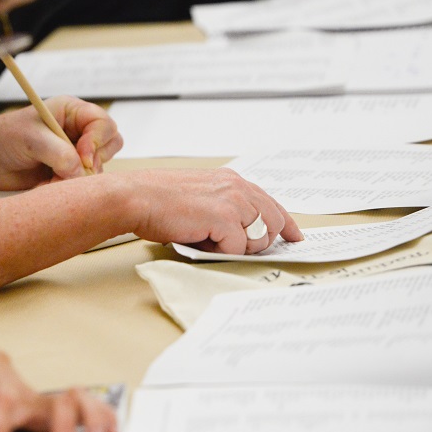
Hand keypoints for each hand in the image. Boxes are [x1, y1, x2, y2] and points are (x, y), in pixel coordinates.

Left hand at [0, 96, 123, 189]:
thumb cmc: (3, 139)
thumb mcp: (32, 140)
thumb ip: (61, 154)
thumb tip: (81, 173)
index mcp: (72, 111)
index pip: (103, 122)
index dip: (97, 140)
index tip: (82, 156)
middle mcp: (78, 130)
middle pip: (110, 144)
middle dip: (94, 160)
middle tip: (73, 170)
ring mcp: (75, 152)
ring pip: (99, 166)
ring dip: (80, 177)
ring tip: (52, 178)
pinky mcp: (68, 172)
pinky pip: (84, 183)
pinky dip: (71, 188)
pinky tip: (48, 185)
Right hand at [120, 167, 301, 253]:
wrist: (136, 198)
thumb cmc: (158, 201)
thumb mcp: (200, 197)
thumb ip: (225, 208)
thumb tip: (242, 232)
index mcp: (231, 180)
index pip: (271, 203)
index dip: (286, 223)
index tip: (295, 236)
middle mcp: (237, 187)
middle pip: (273, 223)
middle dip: (258, 241)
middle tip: (231, 246)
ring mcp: (233, 202)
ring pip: (258, 239)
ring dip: (236, 247)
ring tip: (209, 239)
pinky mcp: (224, 218)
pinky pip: (237, 248)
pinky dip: (220, 251)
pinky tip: (201, 240)